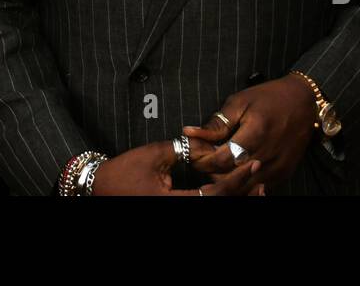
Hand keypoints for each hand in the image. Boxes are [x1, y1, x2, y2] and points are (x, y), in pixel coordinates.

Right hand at [87, 140, 261, 195]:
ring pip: (212, 209)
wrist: (99, 189)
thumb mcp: (154, 155)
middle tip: (260, 177)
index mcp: (172, 203)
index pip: (214, 195)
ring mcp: (174, 213)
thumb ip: (184, 150)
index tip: (251, 163)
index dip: (235, 179)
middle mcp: (176, 212)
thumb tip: (210, 146)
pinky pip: (201, 206)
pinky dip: (218, 199)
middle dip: (241, 193)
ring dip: (233, 198)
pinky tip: (228, 191)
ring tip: (252, 185)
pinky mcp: (172, 210)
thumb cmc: (123, 171)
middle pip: (219, 207)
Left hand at [182, 75, 318, 188]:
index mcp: (255, 135)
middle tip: (201, 158)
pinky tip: (234, 168)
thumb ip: (217, 122)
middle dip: (210, 170)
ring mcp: (277, 168)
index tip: (192, 153)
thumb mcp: (240, 102)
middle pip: (230, 177)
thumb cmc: (270, 98)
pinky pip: (258, 186)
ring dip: (226, 178)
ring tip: (216, 163)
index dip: (202, 160)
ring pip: (243, 186)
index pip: (220, 160)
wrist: (304, 102)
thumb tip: (190, 133)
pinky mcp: (283, 173)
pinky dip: (243, 180)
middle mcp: (267, 156)